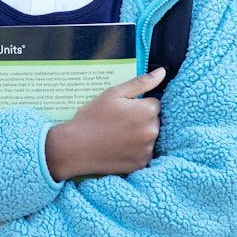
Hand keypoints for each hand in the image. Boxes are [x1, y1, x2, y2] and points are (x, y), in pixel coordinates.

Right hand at [45, 67, 164, 179]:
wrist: (75, 147)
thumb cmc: (92, 117)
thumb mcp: (114, 94)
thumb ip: (141, 82)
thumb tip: (161, 72)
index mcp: (148, 111)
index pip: (154, 103)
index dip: (137, 105)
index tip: (121, 110)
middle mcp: (152, 131)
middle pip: (153, 121)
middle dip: (140, 120)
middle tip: (117, 123)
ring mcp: (147, 149)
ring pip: (149, 137)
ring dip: (139, 136)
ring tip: (116, 136)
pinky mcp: (141, 164)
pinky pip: (143, 153)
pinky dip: (135, 151)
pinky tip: (118, 148)